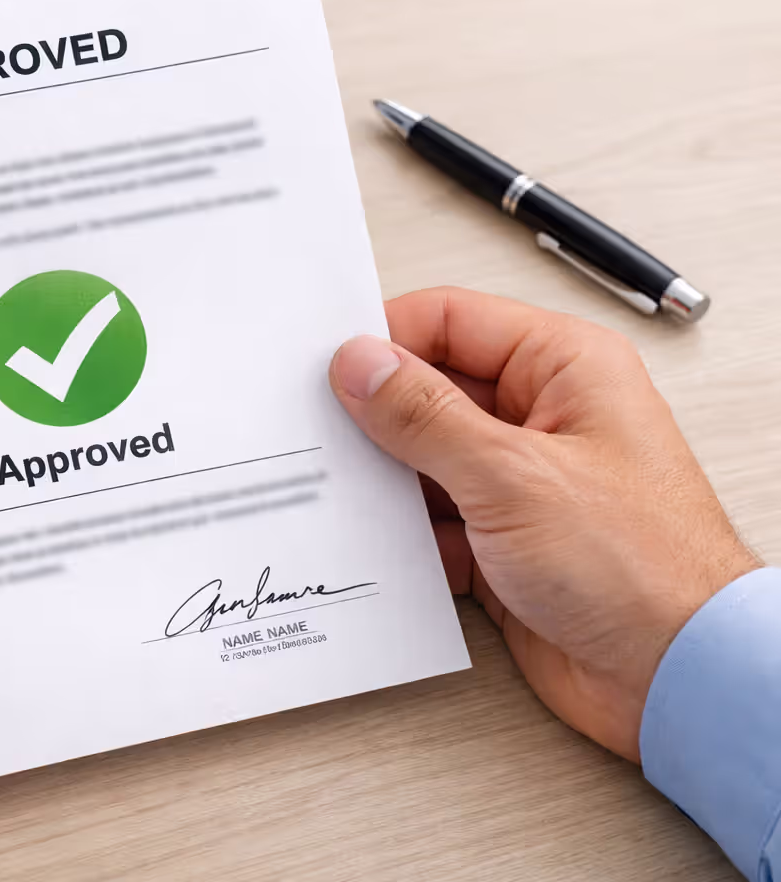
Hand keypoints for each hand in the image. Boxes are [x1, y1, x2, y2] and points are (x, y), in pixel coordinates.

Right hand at [329, 287, 757, 760]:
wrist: (679, 677)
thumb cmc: (644, 568)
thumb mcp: (512, 474)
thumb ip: (425, 415)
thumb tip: (362, 364)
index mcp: (564, 368)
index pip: (451, 320)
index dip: (385, 338)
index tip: (327, 369)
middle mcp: (544, 417)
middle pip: (431, 390)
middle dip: (375, 414)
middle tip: (318, 430)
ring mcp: (521, 483)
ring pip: (424, 459)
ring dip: (385, 479)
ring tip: (339, 488)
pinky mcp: (503, 543)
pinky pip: (430, 521)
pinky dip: (401, 533)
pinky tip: (374, 542)